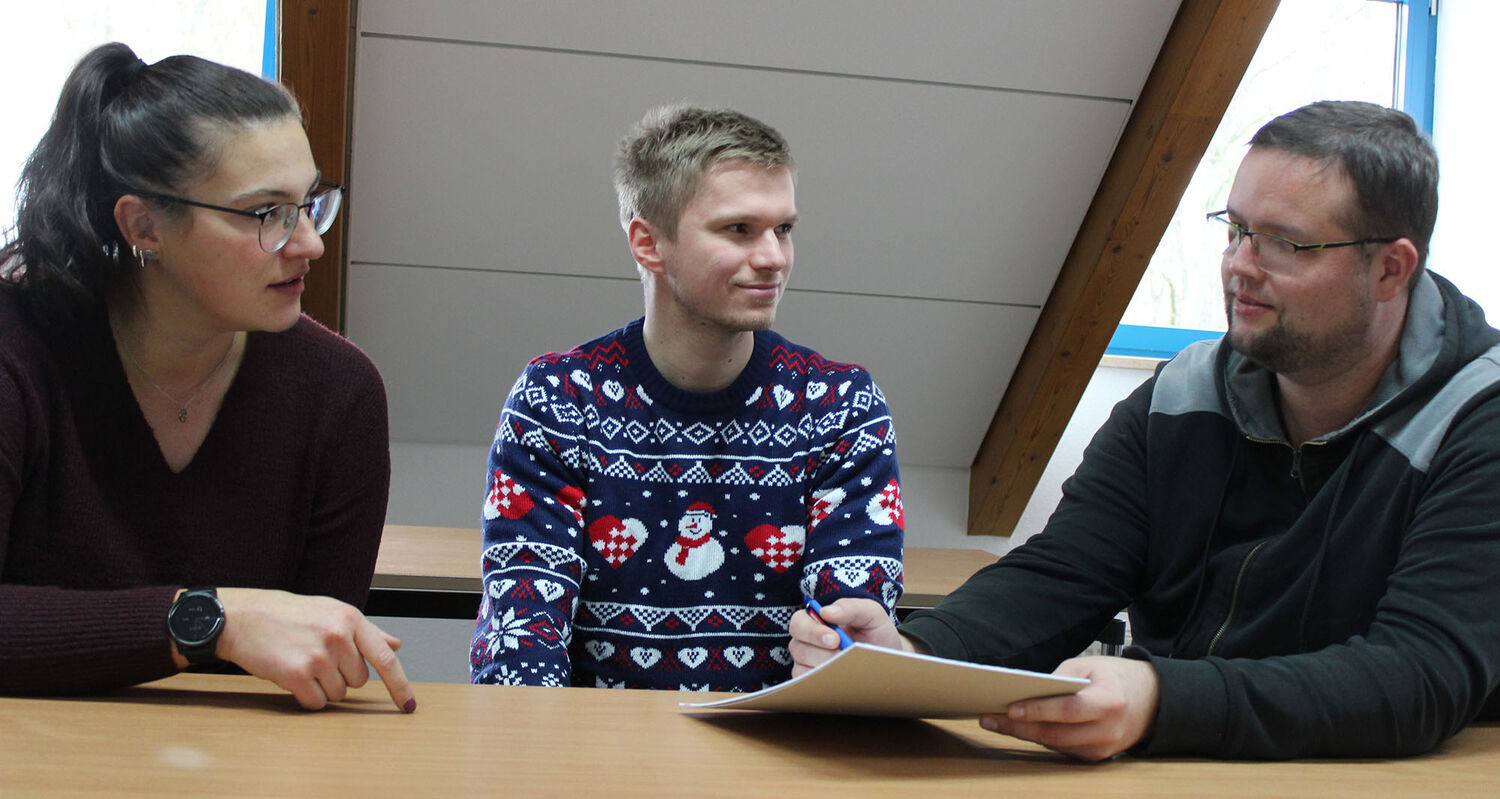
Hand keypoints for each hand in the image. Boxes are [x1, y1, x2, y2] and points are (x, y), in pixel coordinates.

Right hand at [200, 588, 416, 712]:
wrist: (243, 618)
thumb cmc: (288, 615)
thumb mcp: (331, 612)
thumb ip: (366, 631)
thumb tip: (395, 644)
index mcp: (351, 618)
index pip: (385, 658)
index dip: (399, 685)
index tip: (408, 706)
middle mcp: (338, 636)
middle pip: (359, 681)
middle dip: (342, 676)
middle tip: (318, 657)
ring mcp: (318, 656)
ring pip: (338, 694)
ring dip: (322, 686)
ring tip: (303, 662)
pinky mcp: (296, 674)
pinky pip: (316, 703)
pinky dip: (306, 697)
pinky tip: (292, 677)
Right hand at [787, 597, 911, 675]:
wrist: (887, 659)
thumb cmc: (876, 633)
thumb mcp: (871, 614)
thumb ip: (851, 607)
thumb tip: (826, 611)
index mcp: (817, 621)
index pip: (798, 623)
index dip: (812, 632)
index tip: (834, 638)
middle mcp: (807, 642)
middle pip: (797, 647)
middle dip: (820, 653)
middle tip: (842, 655)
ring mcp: (807, 664)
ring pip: (802, 668)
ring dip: (825, 668)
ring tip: (847, 667)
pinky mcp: (811, 682)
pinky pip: (807, 685)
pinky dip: (823, 683)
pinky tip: (841, 679)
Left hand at [979, 656, 1157, 760]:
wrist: (1151, 702)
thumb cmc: (1117, 678)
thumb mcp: (1091, 665)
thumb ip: (1061, 678)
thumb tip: (1027, 691)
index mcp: (1109, 701)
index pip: (1068, 710)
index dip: (1038, 711)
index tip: (1011, 709)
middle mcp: (1108, 730)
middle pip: (1056, 733)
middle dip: (1018, 727)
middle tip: (989, 719)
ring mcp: (1103, 748)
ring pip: (1055, 744)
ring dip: (1024, 735)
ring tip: (995, 722)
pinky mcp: (1097, 757)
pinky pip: (1062, 749)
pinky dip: (1040, 738)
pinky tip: (1019, 729)